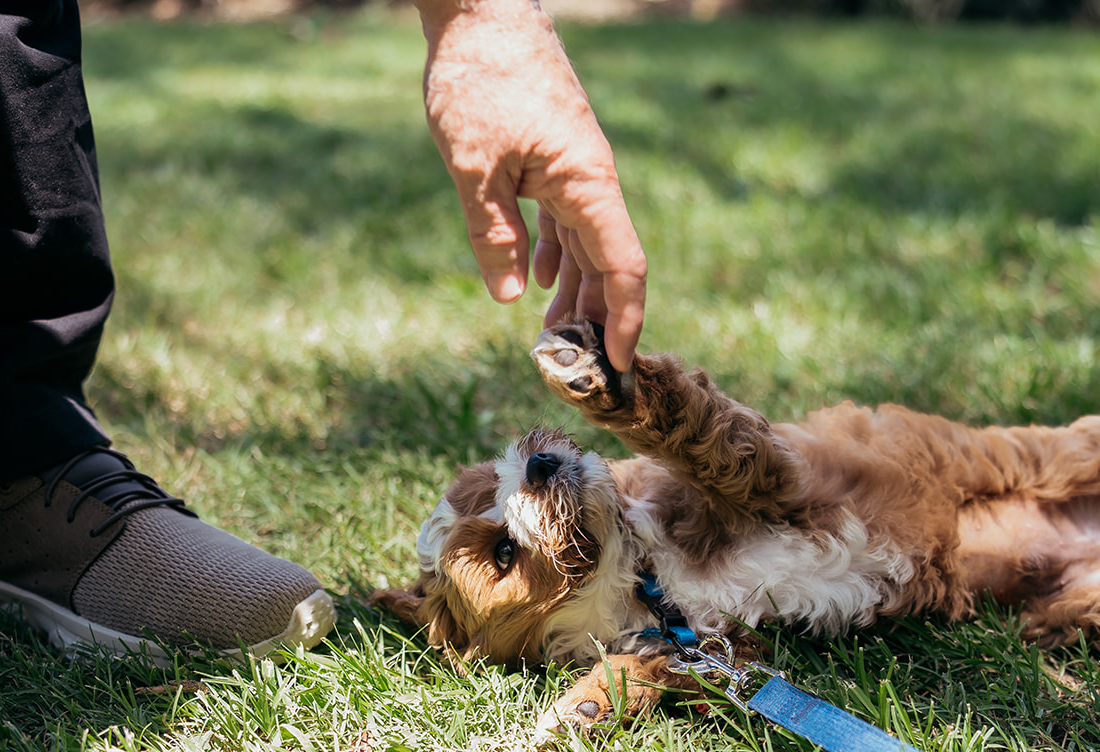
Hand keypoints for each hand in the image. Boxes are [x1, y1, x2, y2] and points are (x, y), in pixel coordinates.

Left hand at [417, 0, 645, 370]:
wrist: (481, 9)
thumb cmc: (480, 78)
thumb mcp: (473, 166)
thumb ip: (493, 235)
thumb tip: (509, 301)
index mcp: (588, 184)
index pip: (624, 267)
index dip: (626, 321)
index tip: (619, 366)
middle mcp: (591, 180)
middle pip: (608, 264)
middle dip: (596, 318)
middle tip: (577, 368)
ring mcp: (574, 168)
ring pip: (586, 244)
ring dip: (573, 291)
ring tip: (553, 337)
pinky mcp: (554, 157)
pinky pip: (566, 219)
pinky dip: (555, 255)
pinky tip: (537, 282)